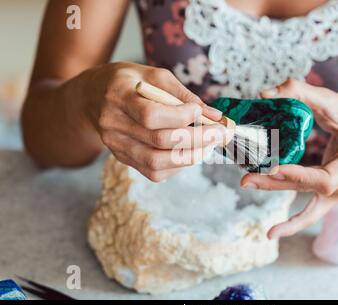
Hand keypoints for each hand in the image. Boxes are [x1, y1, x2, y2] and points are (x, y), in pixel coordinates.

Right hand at [84, 62, 224, 181]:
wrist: (93, 98)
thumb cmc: (129, 82)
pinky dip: (177, 165)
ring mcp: (115, 145)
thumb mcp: (153, 75)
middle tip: (219, 133)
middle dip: (196, 138)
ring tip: (208, 145)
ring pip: (156, 162)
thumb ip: (183, 94)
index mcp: (118, 95)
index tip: (200, 112)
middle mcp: (112, 124)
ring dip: (190, 156)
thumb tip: (214, 115)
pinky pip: (153, 172)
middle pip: (158, 140)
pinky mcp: (122, 158)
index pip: (150, 114)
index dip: (180, 116)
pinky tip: (191, 153)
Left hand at [241, 79, 337, 238]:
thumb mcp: (334, 100)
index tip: (272, 168)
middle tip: (246, 178)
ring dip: (276, 190)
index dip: (299, 176)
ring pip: (306, 197)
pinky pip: (312, 211)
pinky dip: (293, 222)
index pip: (326, 179)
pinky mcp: (334, 194)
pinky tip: (273, 233)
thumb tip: (265, 94)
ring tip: (248, 185)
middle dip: (275, 182)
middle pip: (309, 190)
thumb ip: (300, 92)